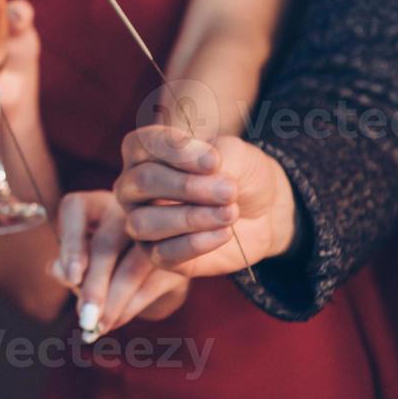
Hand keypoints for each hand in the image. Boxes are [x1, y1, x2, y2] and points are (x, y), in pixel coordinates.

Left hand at [52, 190, 190, 341]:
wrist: (150, 264)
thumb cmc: (103, 257)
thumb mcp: (81, 256)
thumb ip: (67, 262)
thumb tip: (58, 271)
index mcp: (92, 202)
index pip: (75, 210)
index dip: (71, 244)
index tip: (71, 278)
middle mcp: (124, 208)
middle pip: (106, 244)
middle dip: (94, 285)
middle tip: (84, 317)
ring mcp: (155, 229)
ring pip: (132, 268)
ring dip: (113, 303)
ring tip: (98, 326)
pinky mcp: (177, 256)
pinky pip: (151, 285)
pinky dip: (130, 308)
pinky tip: (114, 322)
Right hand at [116, 126, 296, 276]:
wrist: (263, 213)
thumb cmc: (239, 175)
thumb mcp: (237, 154)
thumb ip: (213, 158)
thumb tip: (206, 171)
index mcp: (144, 152)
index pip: (141, 144)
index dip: (176, 152)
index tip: (215, 161)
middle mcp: (134, 186)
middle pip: (142, 182)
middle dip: (187, 187)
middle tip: (229, 191)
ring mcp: (141, 220)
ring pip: (143, 222)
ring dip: (190, 218)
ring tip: (229, 213)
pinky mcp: (158, 254)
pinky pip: (162, 253)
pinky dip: (196, 243)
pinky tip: (225, 233)